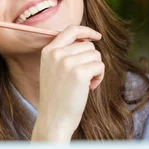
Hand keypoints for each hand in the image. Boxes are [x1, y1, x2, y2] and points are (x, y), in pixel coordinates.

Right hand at [31, 25, 103, 142]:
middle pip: (88, 45)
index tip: (97, 36)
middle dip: (92, 60)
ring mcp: (67, 62)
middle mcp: (56, 54)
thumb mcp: (54, 70)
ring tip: (86, 84)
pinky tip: (90, 88)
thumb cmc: (58, 97)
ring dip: (96, 69)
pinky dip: (100, 76)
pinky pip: (100, 65)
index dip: (87, 31)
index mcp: (48, 51)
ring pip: (96, 55)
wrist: (54, 119)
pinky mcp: (79, 73)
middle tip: (85, 77)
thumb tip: (89, 41)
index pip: (71, 29)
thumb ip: (65, 54)